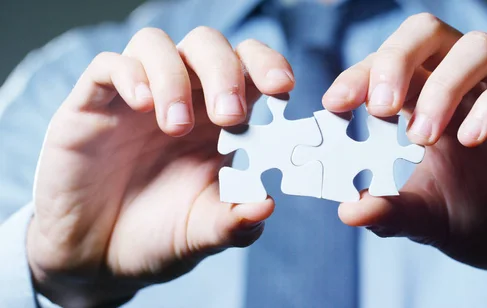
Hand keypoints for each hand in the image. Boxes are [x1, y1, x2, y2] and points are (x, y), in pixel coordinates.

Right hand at [28, 27, 294, 306]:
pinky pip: (109, 66)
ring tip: (175, 127)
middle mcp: (181, 99)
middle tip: (230, 117)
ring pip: (157, 45)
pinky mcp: (93, 106)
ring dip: (174, 77)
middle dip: (225, 71)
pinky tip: (142, 107)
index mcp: (219, 121)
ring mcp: (135, 99)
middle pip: (207, 45)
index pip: (249, 68)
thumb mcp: (203, 234)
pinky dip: (129, 76)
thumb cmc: (158, 237)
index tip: (283, 89)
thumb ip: (235, 222)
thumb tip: (266, 205)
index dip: (268, 66)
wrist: (97, 259)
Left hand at [324, 13, 486, 295]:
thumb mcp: (428, 219)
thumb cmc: (482, 220)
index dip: (359, 75)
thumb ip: (390, 212)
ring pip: (476, 46)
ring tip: (424, 138)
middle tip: (380, 108)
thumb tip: (347, 211)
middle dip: (395, 61)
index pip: (387, 65)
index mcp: (426, 99)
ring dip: (444, 87)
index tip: (335, 104)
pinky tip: (472, 138)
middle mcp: (465, 82)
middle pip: (426, 32)